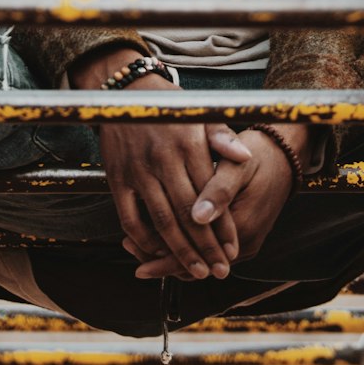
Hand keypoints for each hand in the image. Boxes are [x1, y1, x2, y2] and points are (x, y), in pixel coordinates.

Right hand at [69, 45, 251, 280]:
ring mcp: (138, 171)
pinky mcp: (117, 178)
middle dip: (206, 247)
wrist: (125, 92)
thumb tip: (246, 156)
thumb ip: (222, 137)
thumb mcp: (199, 114)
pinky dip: (143, 239)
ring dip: (180, 251)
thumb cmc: (170, 105)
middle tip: (220, 271)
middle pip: (188, 214)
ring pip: (161, 221)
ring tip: (196, 271)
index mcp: (188, 145)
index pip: (210, 195)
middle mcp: (163, 159)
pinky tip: (156, 252)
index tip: (233, 250)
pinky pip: (129, 217)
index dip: (222, 226)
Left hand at [130, 123, 311, 279]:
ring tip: (136, 242)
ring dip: (169, 252)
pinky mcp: (241, 238)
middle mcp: (244, 244)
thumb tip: (197, 216)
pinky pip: (207, 249)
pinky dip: (184, 245)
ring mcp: (244, 244)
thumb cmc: (258, 154)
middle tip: (127, 245)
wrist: (286, 157)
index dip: (161, 253)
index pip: (194, 252)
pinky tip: (163, 235)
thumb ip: (218, 190)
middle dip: (158, 256)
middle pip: (193, 263)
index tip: (132, 244)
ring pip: (199, 258)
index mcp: (242, 226)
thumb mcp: (239, 165)